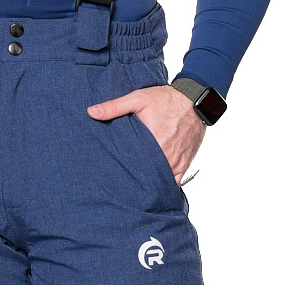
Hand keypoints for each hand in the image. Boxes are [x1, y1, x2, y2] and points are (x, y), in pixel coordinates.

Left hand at [87, 85, 204, 182]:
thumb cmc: (166, 99)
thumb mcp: (138, 99)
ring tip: (135, 184)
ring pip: (160, 181)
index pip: (133, 167)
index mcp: (153, 144)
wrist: (194, 99)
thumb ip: (114, 107)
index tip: (112, 174)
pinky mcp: (185, 163)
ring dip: (149, 182)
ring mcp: (177, 162)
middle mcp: (167, 157)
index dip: (122, 172)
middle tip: (121, 181)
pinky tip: (154, 185)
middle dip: (134, 179)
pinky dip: (164, 183)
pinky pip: (174, 181)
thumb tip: (92, 112)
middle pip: (146, 176)